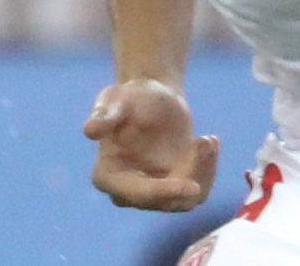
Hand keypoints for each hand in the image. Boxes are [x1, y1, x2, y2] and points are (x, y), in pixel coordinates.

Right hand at [82, 79, 221, 212]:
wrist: (153, 98)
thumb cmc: (131, 97)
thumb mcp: (117, 100)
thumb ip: (106, 116)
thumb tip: (89, 130)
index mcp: (107, 176)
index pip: (137, 194)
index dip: (164, 192)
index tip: (191, 185)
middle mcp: (128, 192)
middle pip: (165, 201)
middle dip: (191, 175)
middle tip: (206, 141)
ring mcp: (153, 193)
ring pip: (185, 200)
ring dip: (203, 172)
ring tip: (209, 139)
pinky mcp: (174, 187)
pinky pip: (197, 191)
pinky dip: (208, 170)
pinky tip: (210, 141)